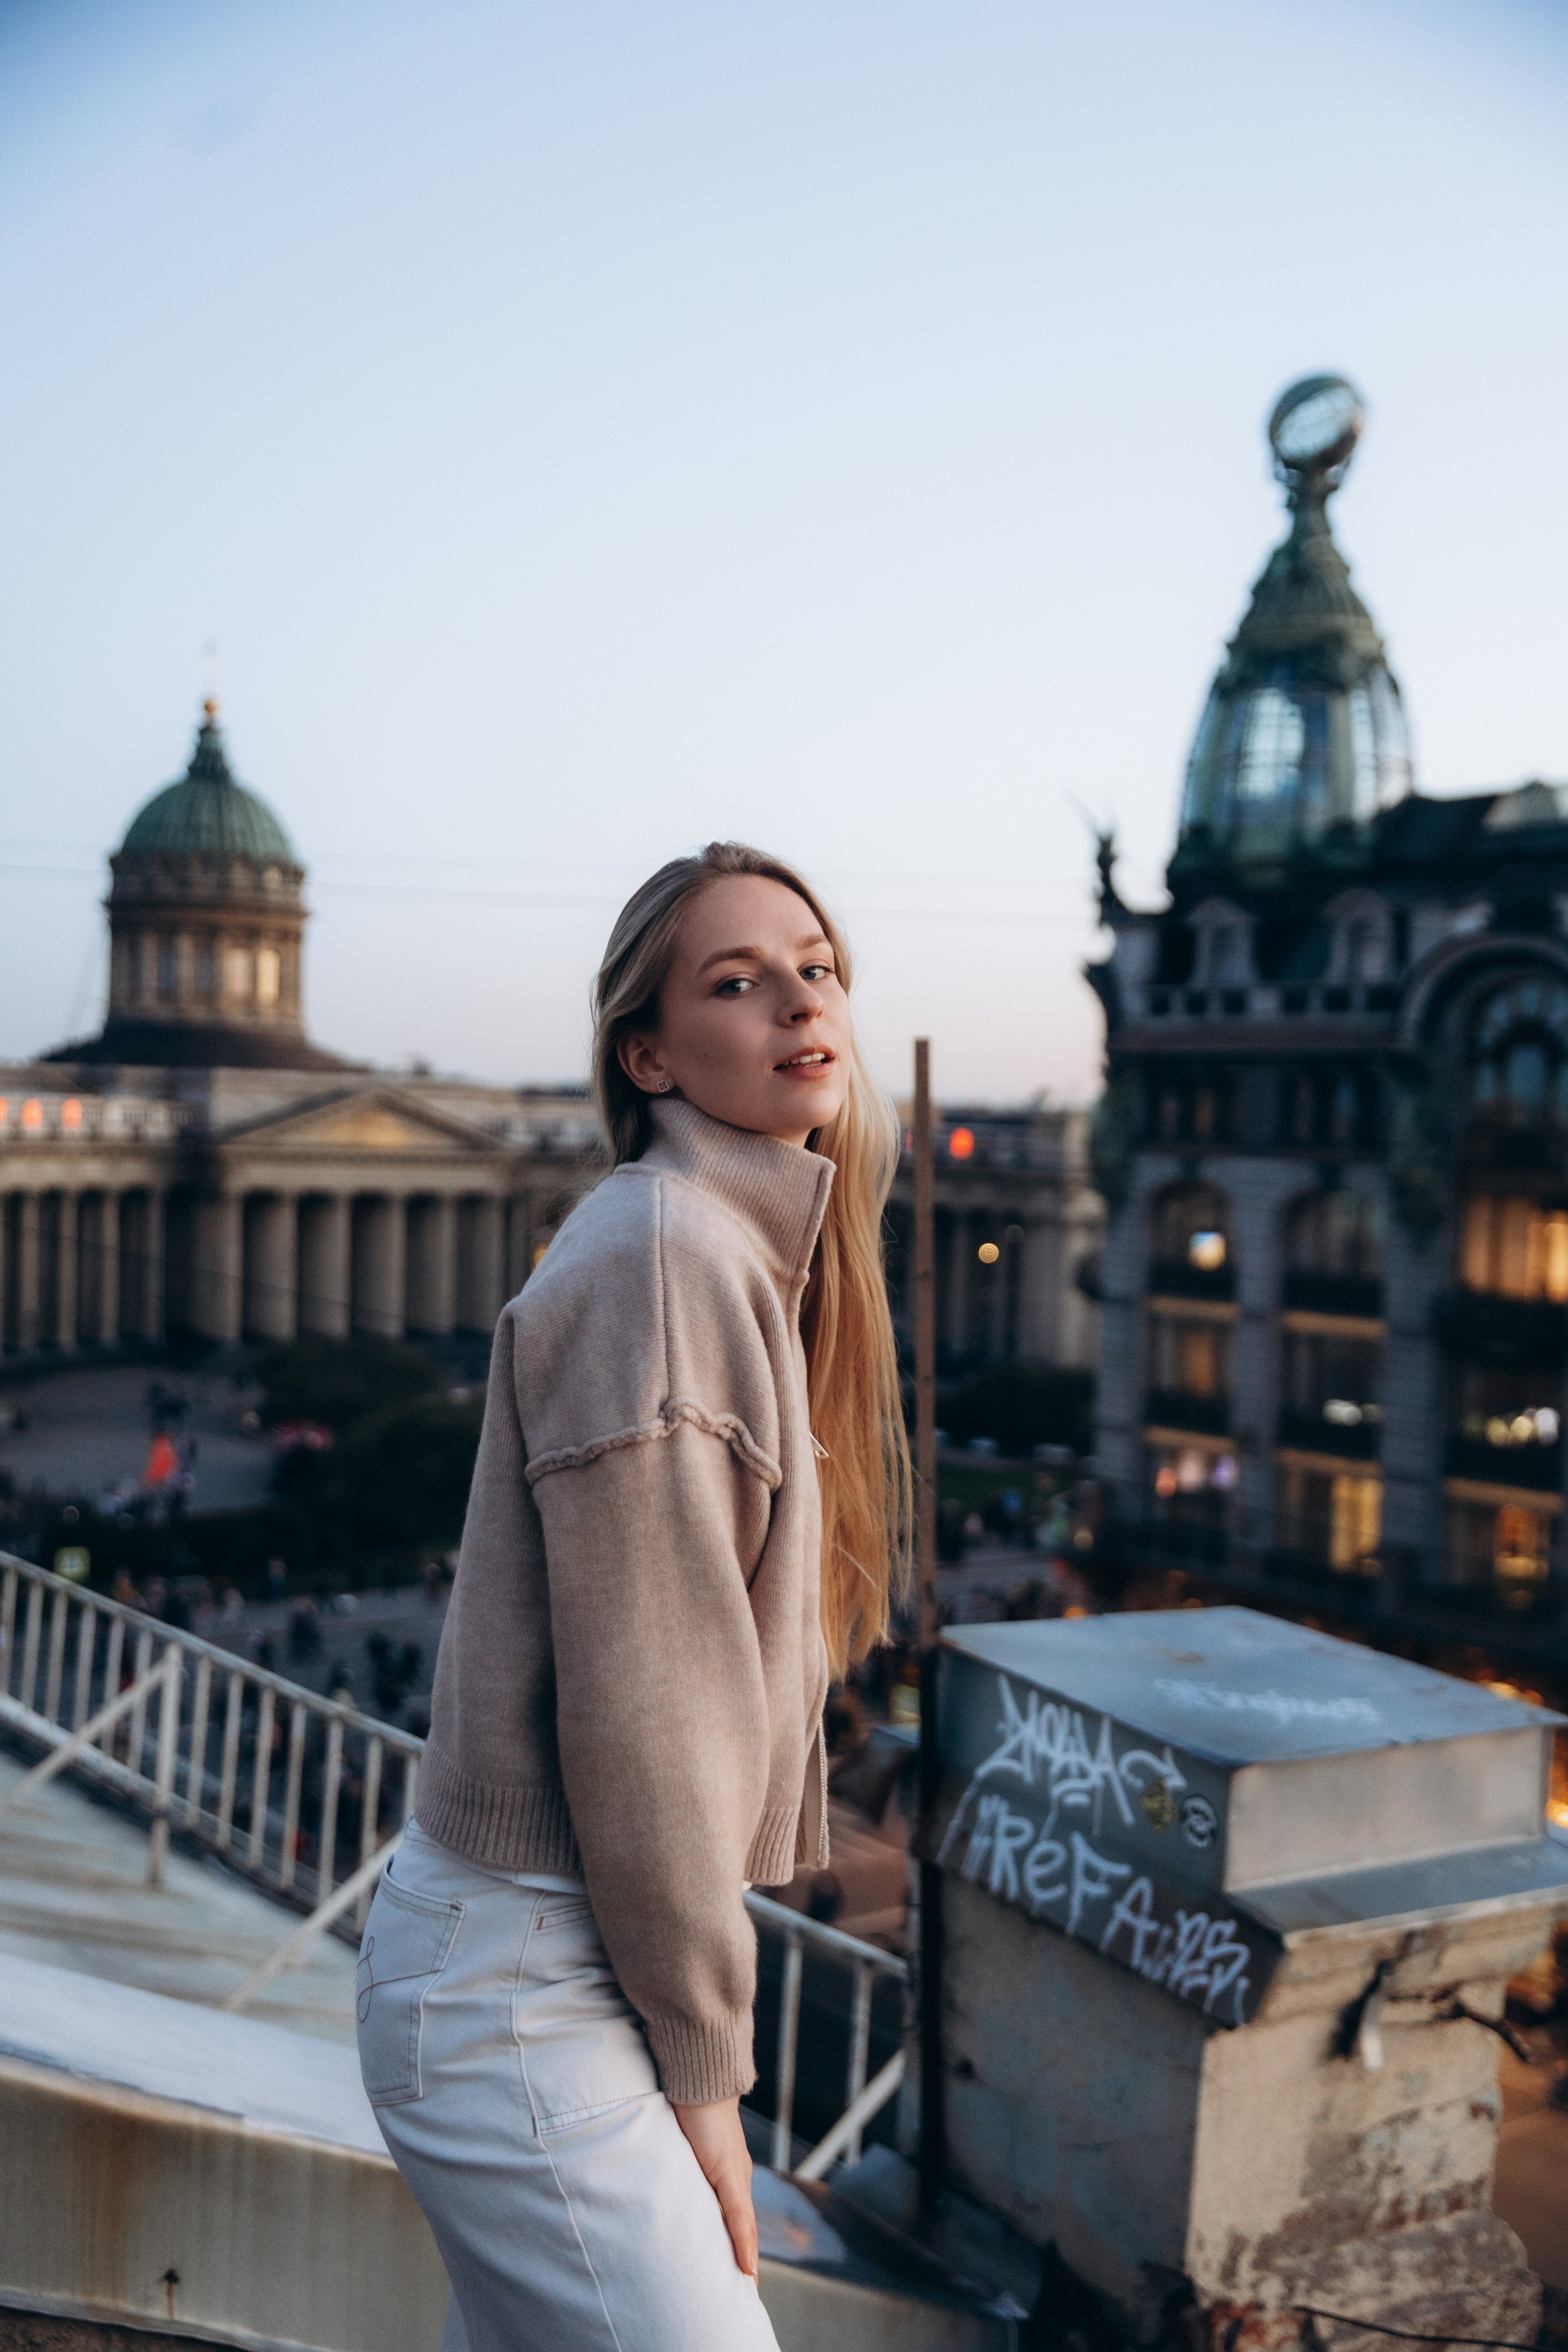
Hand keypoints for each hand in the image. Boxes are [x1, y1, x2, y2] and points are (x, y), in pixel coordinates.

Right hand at [671, 2095, 757, 2281]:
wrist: (702, 2078)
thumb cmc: (692, 2107)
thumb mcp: (688, 2149)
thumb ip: (689, 2171)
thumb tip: (682, 2194)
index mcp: (729, 2174)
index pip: (738, 2221)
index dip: (740, 2250)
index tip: (742, 2282)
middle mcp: (737, 2178)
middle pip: (746, 2229)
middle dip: (745, 2261)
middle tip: (745, 2297)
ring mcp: (736, 2177)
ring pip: (746, 2228)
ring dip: (746, 2258)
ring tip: (746, 2290)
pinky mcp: (729, 2174)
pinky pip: (739, 2217)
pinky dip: (743, 2243)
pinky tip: (747, 2268)